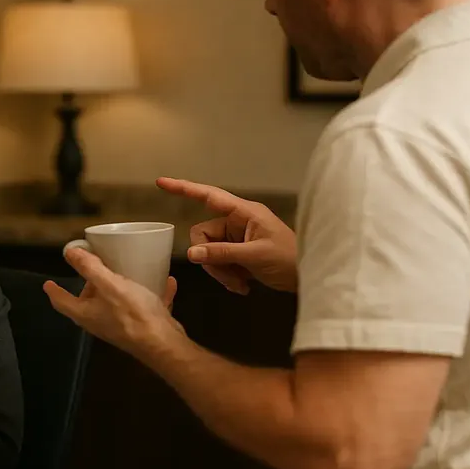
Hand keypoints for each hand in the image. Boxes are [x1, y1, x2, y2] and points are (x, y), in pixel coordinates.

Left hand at [43, 247, 182, 357]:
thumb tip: (69, 252)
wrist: (163, 344)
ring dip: (115, 290)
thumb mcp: (109, 284)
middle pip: (86, 304)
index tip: (48, 283)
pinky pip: (142, 307)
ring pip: (112, 306)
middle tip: (92, 270)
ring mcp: (120, 328)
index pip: (62, 302)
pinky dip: (148, 294)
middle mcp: (99, 323)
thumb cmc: (132, 313)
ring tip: (120, 274)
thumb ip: (89, 268)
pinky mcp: (140, 329)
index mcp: (86, 314)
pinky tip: (165, 282)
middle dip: (88, 288)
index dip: (54, 291)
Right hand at [156, 177, 297, 293]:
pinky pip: (218, 263)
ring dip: (221, 272)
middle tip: (229, 276)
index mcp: (244, 212)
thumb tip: (191, 255)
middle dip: (211, 259)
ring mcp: (236, 239)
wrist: (308, 278)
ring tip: (241, 284)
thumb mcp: (255, 256)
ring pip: (209, 253)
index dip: (184, 188)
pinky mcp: (237, 254)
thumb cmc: (290, 259)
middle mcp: (237, 222)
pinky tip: (243, 286)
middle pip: (203, 235)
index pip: (208, 196)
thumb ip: (222, 253)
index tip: (161, 182)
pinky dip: (227, 277)